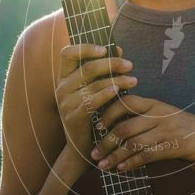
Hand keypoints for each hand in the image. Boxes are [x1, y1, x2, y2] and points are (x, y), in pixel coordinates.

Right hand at [55, 43, 136, 161]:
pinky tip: (120, 91)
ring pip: (93, 84)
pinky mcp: (73, 116)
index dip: (86, 47)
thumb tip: (119, 50)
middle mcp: (61, 88)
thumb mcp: (95, 89)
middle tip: (129, 65)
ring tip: (134, 81)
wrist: (82, 147)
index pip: (67, 53)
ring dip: (117, 80)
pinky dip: (107, 94)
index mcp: (64, 77)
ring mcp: (65, 102)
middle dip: (111, 64)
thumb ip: (103, 71)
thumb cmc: (93, 114)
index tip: (105, 49)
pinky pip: (92, 101)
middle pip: (87, 67)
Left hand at [89, 95, 194, 171]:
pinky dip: (132, 163)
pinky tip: (121, 169)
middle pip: (125, 127)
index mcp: (154, 104)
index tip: (98, 126)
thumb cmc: (181, 126)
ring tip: (102, 166)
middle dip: (106, 142)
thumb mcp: (163, 113)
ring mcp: (166, 131)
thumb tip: (114, 124)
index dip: (109, 113)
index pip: (127, 102)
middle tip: (94, 154)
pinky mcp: (172, 146)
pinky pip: (147, 155)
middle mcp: (159, 115)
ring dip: (115, 156)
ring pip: (133, 144)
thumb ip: (143, 115)